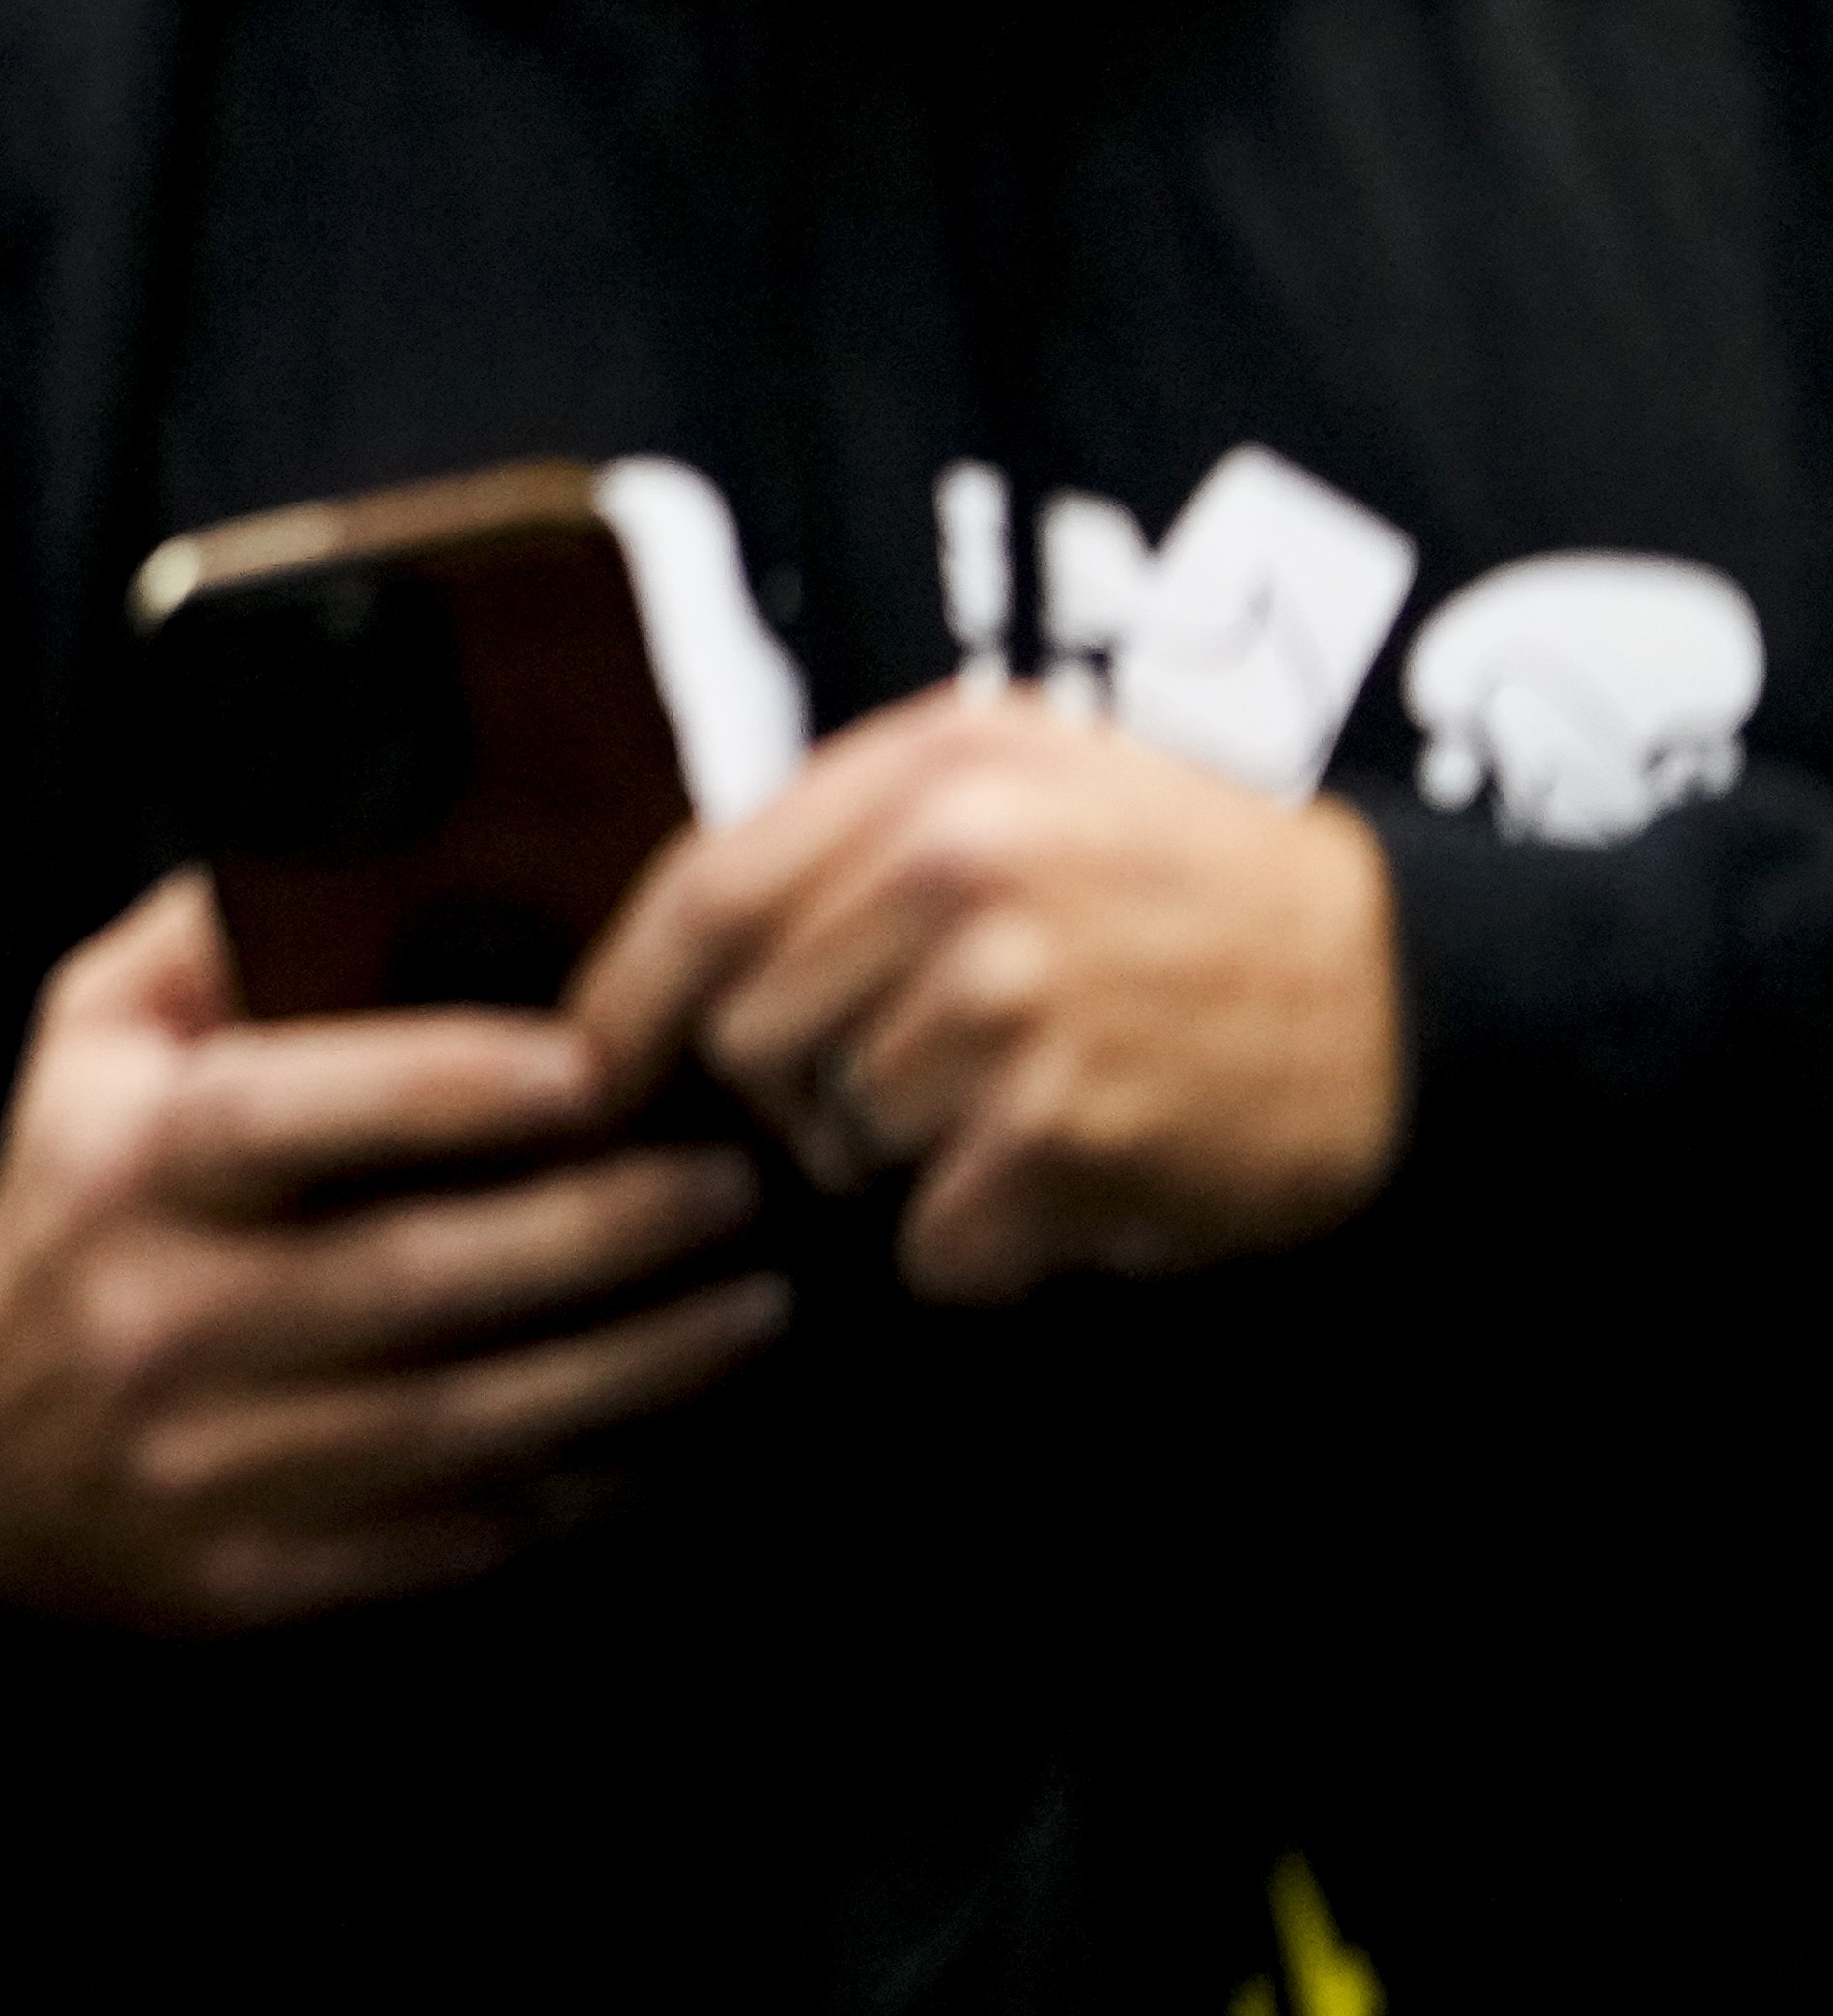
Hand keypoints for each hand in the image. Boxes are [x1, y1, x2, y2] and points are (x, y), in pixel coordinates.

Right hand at [0, 872, 783, 1634]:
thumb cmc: (68, 1199)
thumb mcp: (89, 1042)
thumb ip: (206, 935)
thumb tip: (358, 835)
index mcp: (128, 1166)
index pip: (293, 1118)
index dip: (448, 1089)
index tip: (599, 1063)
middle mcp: (165, 1316)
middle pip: (417, 1279)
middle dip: (603, 1233)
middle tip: (734, 1181)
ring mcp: (216, 1462)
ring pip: (468, 1424)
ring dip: (636, 1369)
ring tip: (756, 1306)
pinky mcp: (264, 1579)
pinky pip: (461, 1537)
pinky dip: (586, 1490)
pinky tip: (676, 1437)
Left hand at [567, 689, 1401, 1303]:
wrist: (1418, 990)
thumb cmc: (1197, 894)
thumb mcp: (1029, 785)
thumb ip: (856, 837)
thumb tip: (679, 951)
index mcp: (930, 768)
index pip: (698, 894)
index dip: (627, 1001)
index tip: (598, 1070)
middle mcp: (952, 867)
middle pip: (747, 1035)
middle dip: (801, 1090)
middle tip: (915, 1090)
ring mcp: (1004, 999)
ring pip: (835, 1138)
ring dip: (911, 1162)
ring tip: (1022, 1116)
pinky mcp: (1060, 1128)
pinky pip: (932, 1239)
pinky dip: (985, 1247)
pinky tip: (1068, 1189)